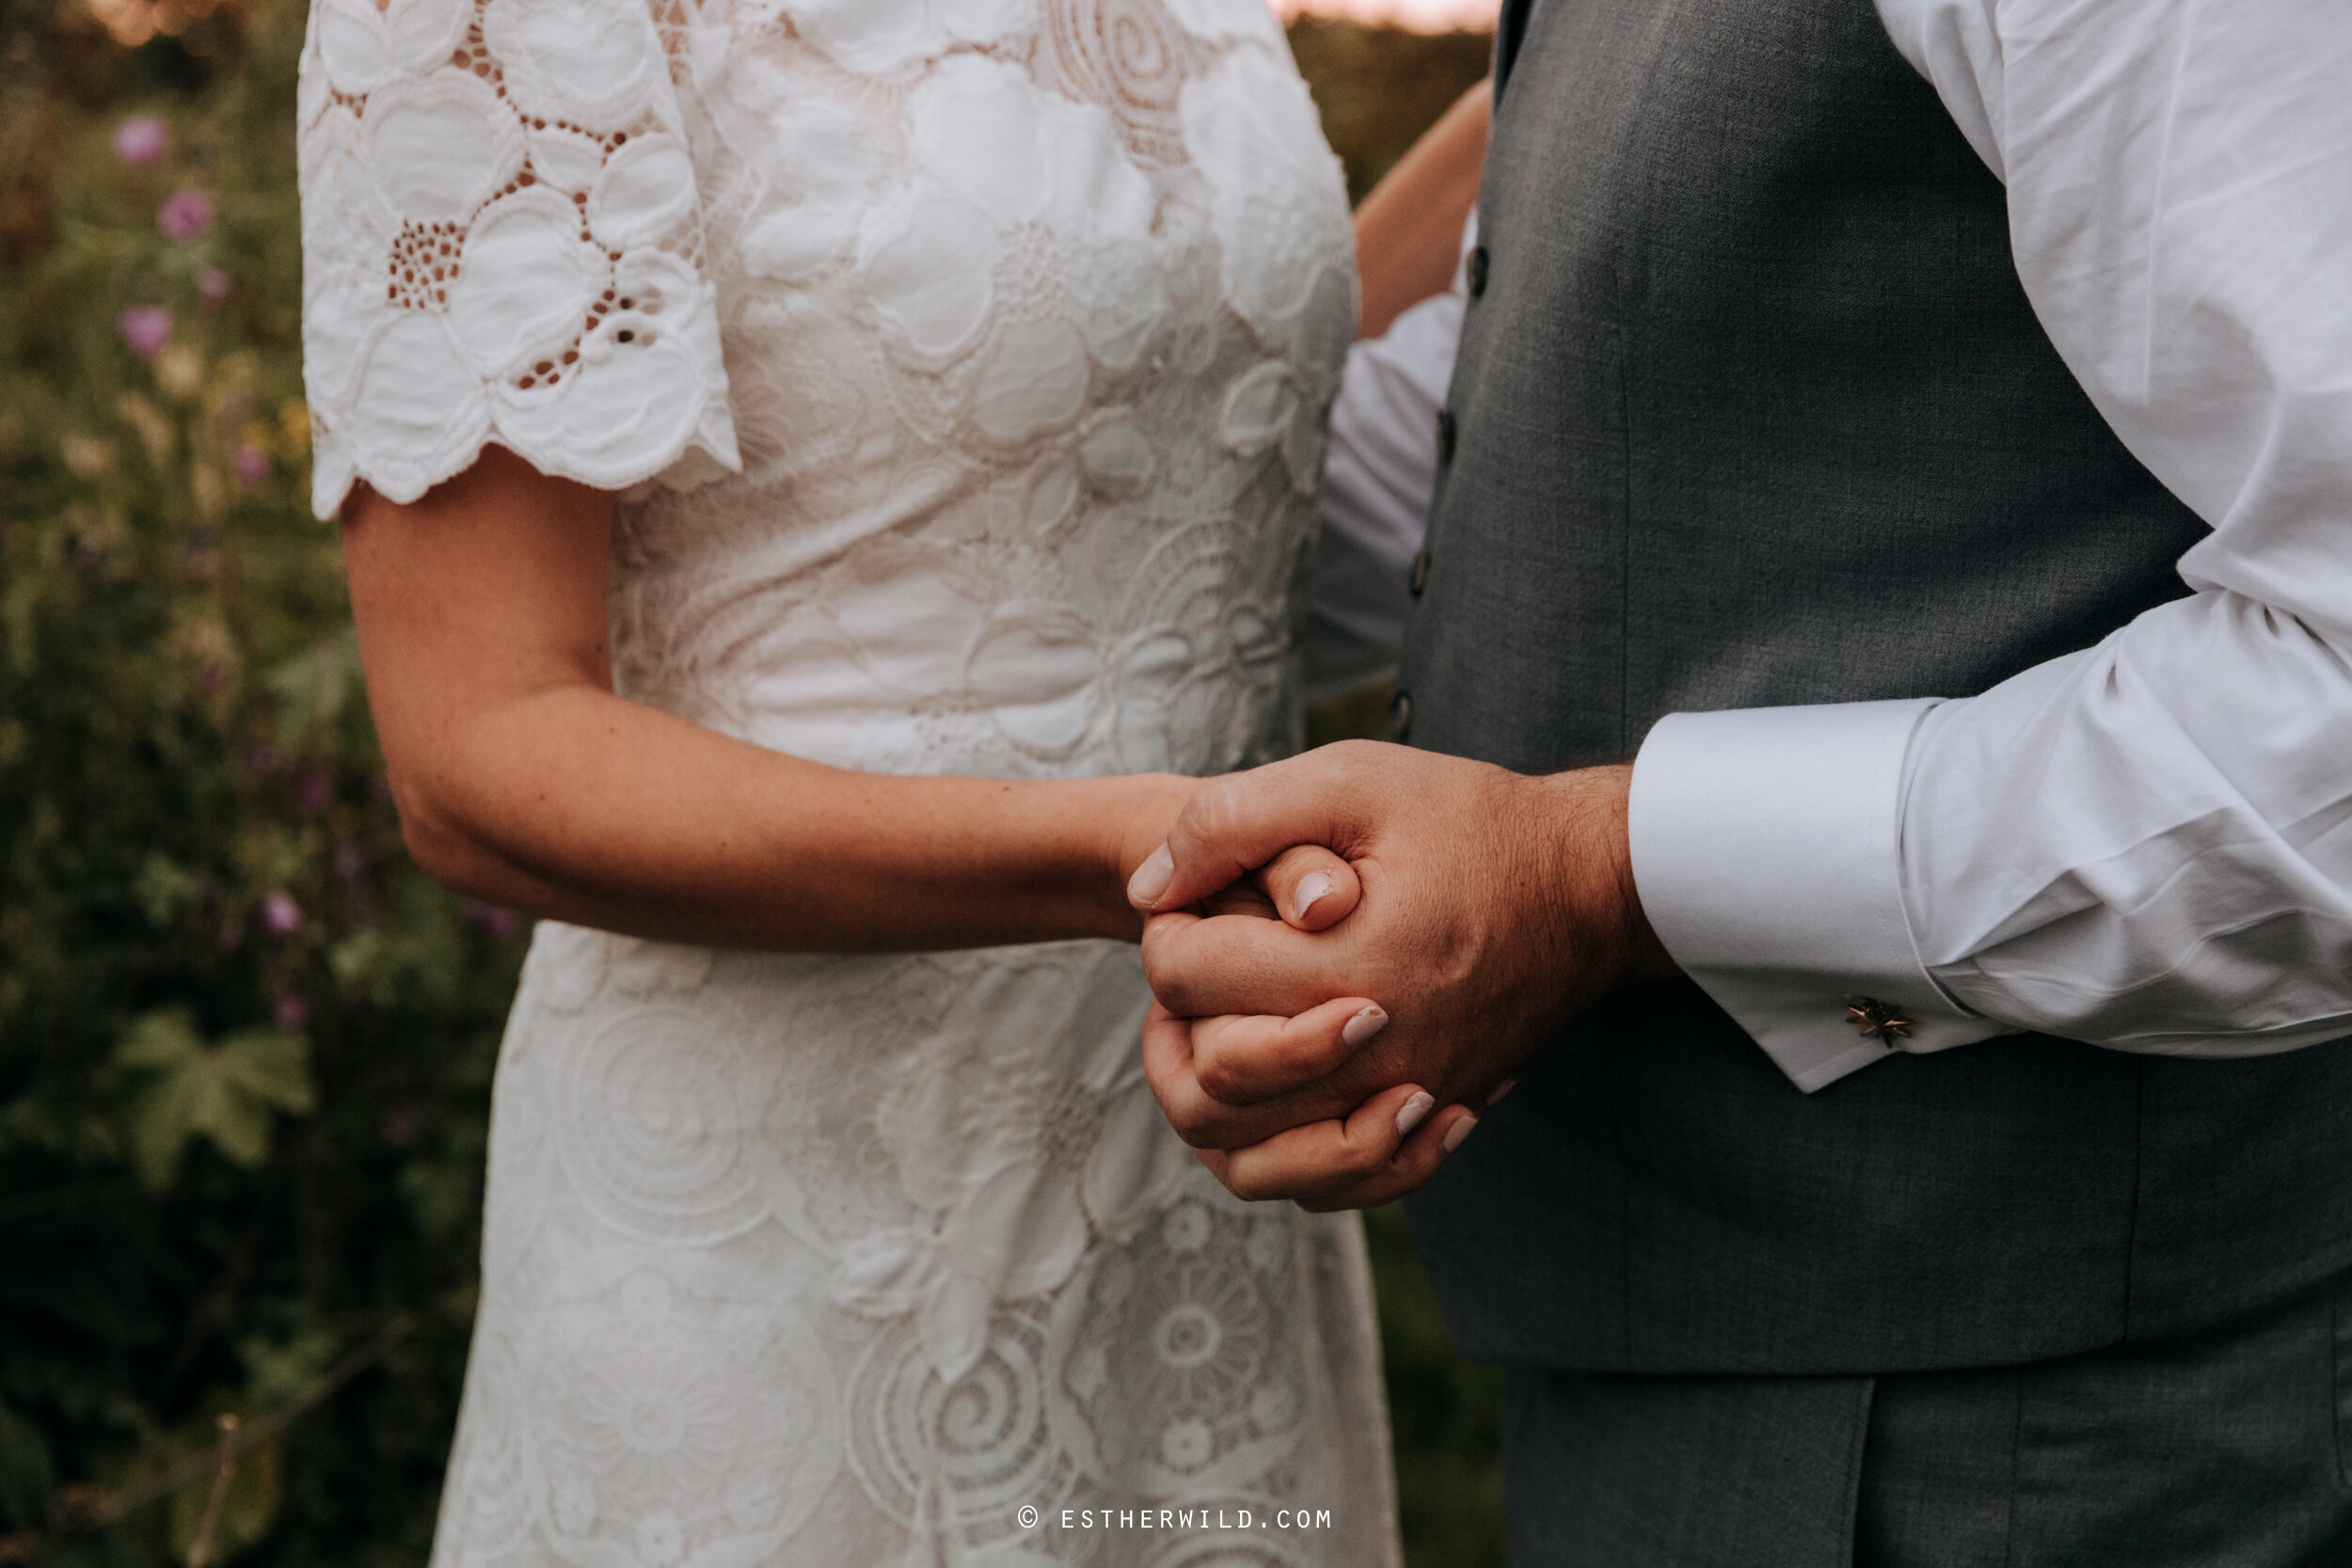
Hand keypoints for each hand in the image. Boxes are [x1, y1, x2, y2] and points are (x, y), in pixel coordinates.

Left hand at [1128, 741, 1677, 1208]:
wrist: (1591, 886)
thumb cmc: (1468, 821)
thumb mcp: (1349, 780)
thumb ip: (1234, 821)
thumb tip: (1146, 888)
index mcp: (1343, 965)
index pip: (1183, 977)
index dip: (1167, 929)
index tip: (1195, 898)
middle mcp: (1372, 1055)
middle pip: (1204, 1078)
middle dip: (1177, 1013)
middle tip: (1203, 960)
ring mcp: (1402, 1101)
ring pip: (1249, 1156)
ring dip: (1213, 1096)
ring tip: (1223, 1028)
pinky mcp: (1427, 1123)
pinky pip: (1325, 1186)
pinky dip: (1283, 1153)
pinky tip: (1283, 1088)